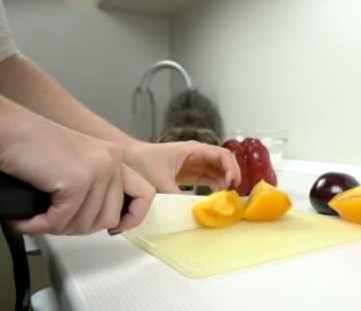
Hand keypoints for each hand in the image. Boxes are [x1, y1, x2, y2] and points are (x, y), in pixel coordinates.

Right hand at [0, 101, 154, 234]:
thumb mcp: (77, 164)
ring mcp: (97, 170)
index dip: (131, 218)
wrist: (4, 129)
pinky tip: (27, 219)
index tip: (115, 228)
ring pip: (85, 224)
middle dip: (79, 227)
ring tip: (38, 218)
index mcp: (114, 157)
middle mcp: (111, 161)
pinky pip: (61, 221)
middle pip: (109, 217)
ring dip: (57, 227)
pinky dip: (39, 226)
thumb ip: (96, 186)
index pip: (145, 194)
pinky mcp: (76, 181)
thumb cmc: (30, 146)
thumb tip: (105, 220)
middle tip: (56, 222)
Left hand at [124, 140, 240, 193]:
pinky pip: (208, 178)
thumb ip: (175, 195)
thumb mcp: (160, 180)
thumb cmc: (143, 161)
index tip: (230, 184)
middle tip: (232, 193)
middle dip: (232, 175)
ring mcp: (194, 163)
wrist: (128, 158)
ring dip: (224, 182)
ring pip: (218, 170)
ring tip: (224, 197)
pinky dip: (215, 186)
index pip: (222, 155)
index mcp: (194, 150)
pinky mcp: (189, 173)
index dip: (231, 169)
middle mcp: (197, 155)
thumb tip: (189, 210)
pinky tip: (215, 196)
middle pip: (224, 162)